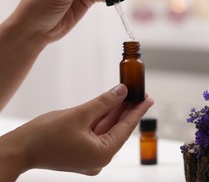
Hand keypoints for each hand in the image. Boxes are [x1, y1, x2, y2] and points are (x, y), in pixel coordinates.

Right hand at [0, 84, 153, 179]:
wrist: (17, 150)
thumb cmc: (44, 136)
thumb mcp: (79, 115)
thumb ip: (104, 102)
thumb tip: (122, 91)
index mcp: (102, 153)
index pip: (126, 127)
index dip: (138, 110)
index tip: (148, 98)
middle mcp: (99, 158)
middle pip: (118, 128)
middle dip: (128, 109)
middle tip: (139, 92)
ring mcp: (89, 156)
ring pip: (107, 129)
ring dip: (115, 112)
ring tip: (127, 94)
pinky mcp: (81, 152)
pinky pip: (97, 132)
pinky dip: (103, 118)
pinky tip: (111, 104)